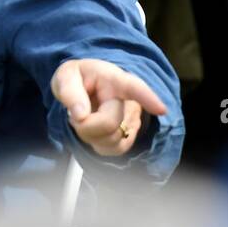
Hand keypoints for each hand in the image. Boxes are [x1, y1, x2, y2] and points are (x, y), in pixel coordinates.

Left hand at [50, 58, 168, 157]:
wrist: (85, 86)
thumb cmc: (77, 79)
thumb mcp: (66, 76)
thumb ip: (69, 92)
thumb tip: (80, 115)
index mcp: (114, 79)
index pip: (134, 87)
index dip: (148, 98)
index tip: (161, 109)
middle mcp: (129, 100)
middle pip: (109, 123)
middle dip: (85, 122)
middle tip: (77, 111)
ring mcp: (131, 120)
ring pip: (111, 140)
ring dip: (89, 133)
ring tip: (86, 116)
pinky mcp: (128, 137)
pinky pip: (111, 150)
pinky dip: (95, 142)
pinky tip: (93, 128)